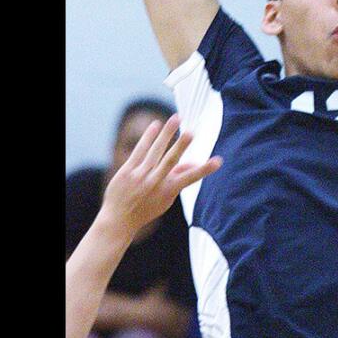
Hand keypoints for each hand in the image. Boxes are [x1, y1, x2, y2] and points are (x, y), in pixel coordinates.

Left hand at [98, 114, 221, 238]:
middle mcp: (155, 183)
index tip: (219, 161)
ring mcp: (140, 176)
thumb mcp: (166, 198)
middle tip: (192, 132)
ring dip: (166, 134)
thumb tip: (194, 162)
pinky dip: (148, 138)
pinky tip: (155, 125)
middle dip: (182, 146)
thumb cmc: (146, 207)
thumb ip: (179, 178)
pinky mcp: (127, 171)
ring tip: (176, 118)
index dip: (205, 169)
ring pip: (155, 151)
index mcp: (168, 191)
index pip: (190, 178)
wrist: (119, 220)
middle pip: (171, 161)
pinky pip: (140, 151)